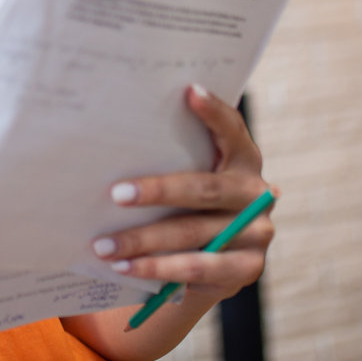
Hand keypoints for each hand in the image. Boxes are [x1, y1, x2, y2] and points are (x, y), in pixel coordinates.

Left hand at [91, 84, 275, 302]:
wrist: (218, 263)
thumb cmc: (192, 206)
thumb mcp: (191, 175)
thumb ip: (172, 157)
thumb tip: (110, 137)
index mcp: (244, 159)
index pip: (232, 130)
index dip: (213, 112)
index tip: (188, 92)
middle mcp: (256, 193)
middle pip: (203, 189)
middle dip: (157, 191)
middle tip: (115, 193)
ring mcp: (257, 233)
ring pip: (194, 235)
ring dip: (144, 241)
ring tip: (104, 246)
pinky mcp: (249, 268)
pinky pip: (198, 269)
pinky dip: (158, 270)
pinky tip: (127, 269)